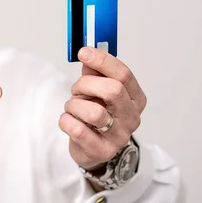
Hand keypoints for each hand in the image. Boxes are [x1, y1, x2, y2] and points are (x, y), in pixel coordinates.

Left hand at [59, 47, 146, 170]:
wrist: (91, 149)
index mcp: (135, 98)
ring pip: (94, 112)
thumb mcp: (97, 91)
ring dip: (75, 105)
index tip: (83, 52)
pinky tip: (69, 121)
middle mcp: (132, 117)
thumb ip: (94, 73)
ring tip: (73, 108)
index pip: (123, 74)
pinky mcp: (101, 150)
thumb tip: (88, 54)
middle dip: (86, 85)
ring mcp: (118, 136)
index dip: (102, 60)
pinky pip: (77, 129)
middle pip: (112, 90)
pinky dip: (66, 120)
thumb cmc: (95, 116)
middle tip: (76, 90)